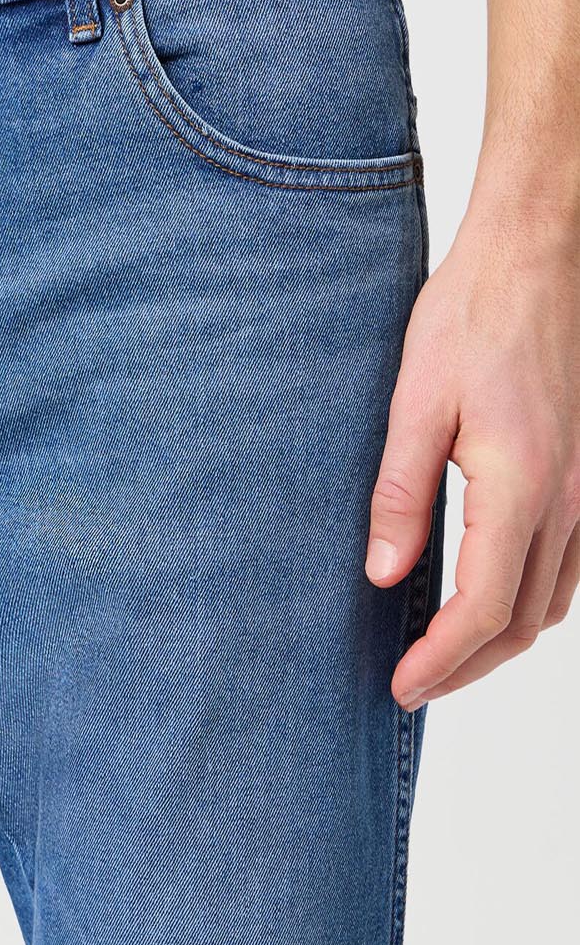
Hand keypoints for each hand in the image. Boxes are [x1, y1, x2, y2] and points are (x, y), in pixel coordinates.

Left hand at [366, 197, 579, 709]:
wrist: (535, 256)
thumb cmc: (472, 315)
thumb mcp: (415, 402)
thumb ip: (400, 494)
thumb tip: (383, 575)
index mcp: (522, 486)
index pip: (484, 608)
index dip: (441, 661)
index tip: (400, 687)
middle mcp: (568, 499)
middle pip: (525, 622)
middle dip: (469, 666)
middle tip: (413, 685)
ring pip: (553, 600)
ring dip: (501, 639)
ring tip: (444, 652)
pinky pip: (570, 566)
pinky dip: (528, 600)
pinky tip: (490, 594)